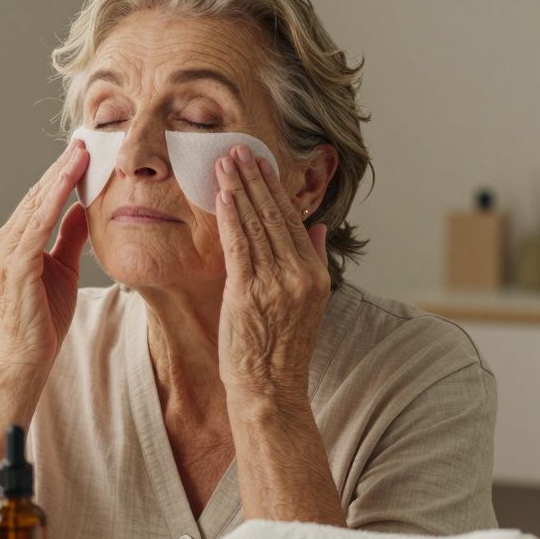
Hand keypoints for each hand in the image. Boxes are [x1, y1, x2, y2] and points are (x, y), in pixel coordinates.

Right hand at [0, 138, 89, 371]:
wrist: (27, 359)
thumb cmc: (42, 321)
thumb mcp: (62, 270)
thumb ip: (68, 238)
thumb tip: (81, 207)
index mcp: (10, 244)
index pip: (37, 202)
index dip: (58, 176)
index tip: (80, 152)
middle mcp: (1, 242)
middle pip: (35, 196)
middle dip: (60, 167)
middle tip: (83, 140)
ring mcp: (4, 252)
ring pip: (37, 204)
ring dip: (60, 175)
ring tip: (82, 151)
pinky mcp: (16, 263)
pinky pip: (38, 223)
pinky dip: (55, 198)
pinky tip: (71, 179)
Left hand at [213, 145, 330, 403]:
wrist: (271, 390)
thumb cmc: (279, 350)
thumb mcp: (307, 304)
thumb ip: (311, 260)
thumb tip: (314, 226)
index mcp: (315, 275)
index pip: (292, 220)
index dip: (274, 188)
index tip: (261, 162)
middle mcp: (300, 275)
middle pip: (275, 215)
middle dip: (256, 178)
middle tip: (239, 148)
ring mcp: (276, 283)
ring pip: (257, 225)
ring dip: (240, 189)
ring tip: (226, 161)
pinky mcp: (250, 292)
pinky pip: (240, 245)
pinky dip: (232, 216)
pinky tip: (223, 193)